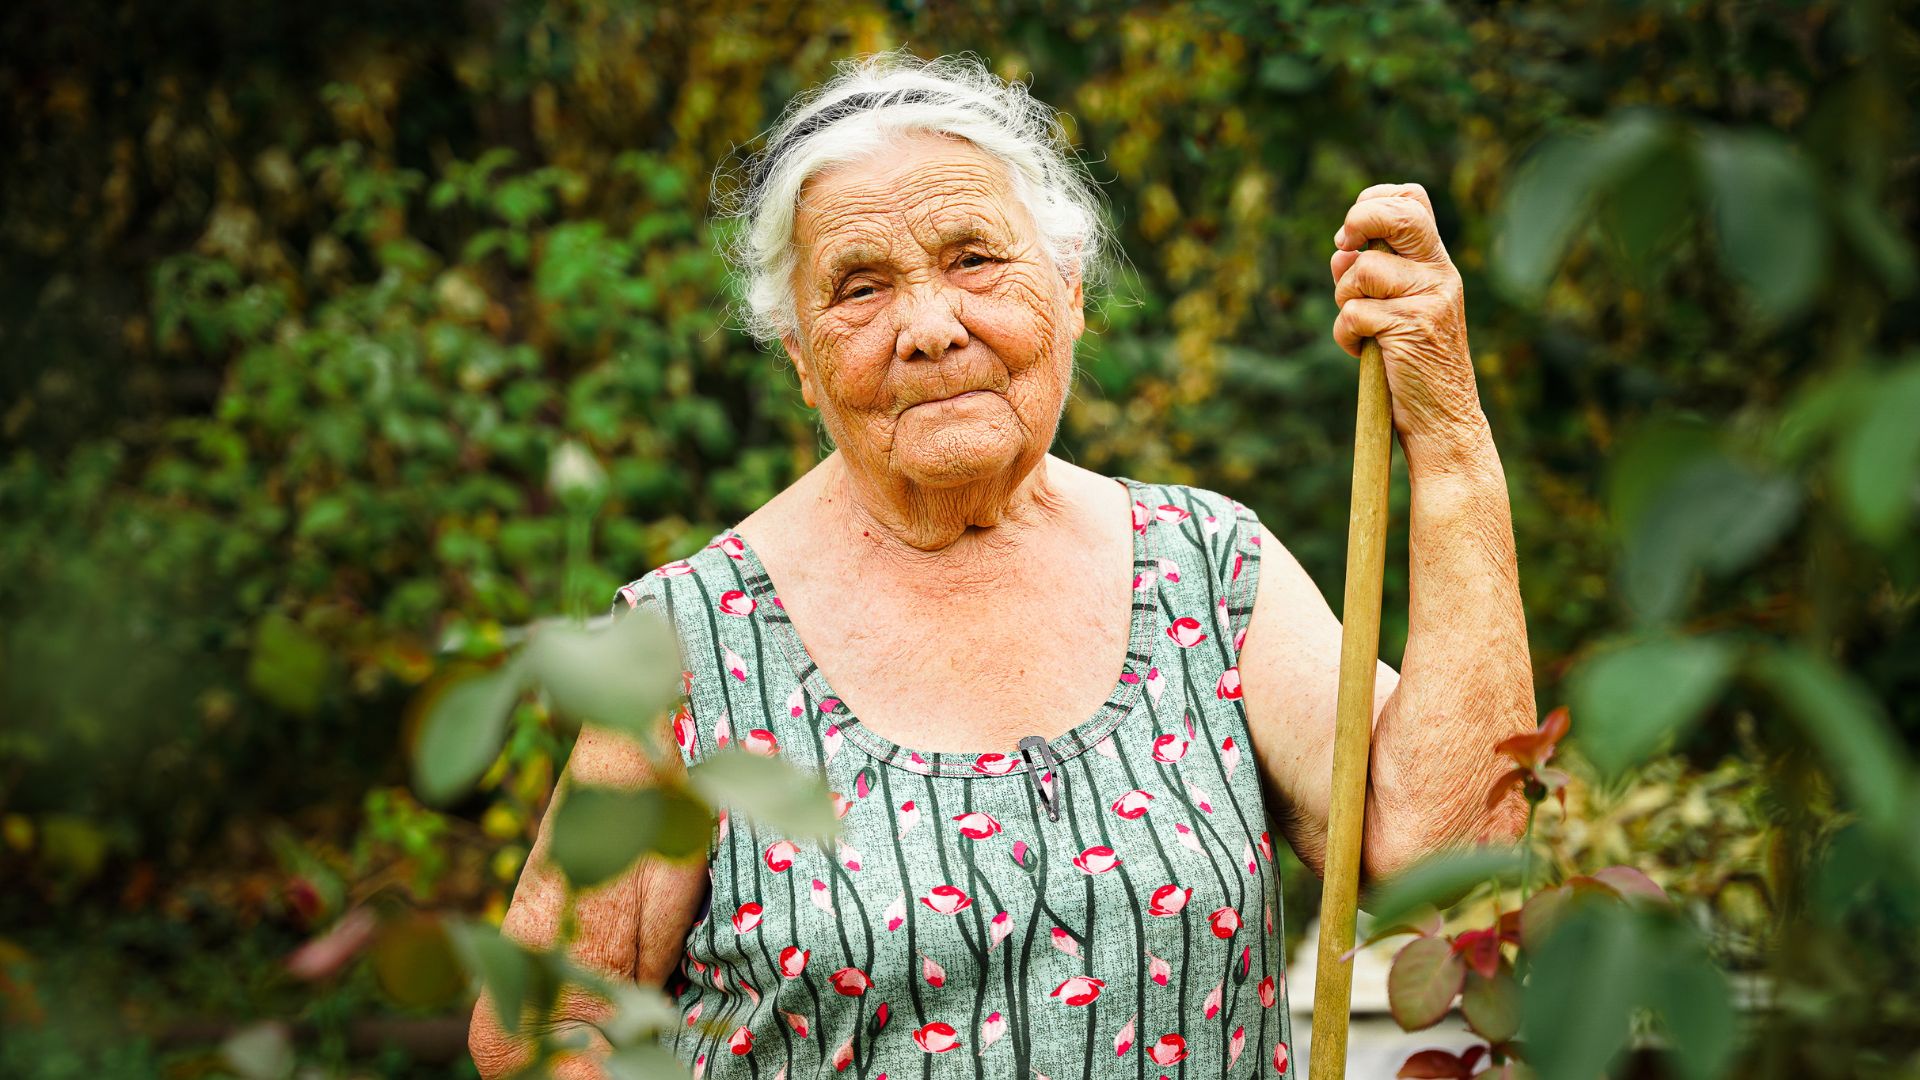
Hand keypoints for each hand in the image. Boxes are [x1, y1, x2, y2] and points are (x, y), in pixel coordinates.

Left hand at [1330, 182, 1488, 469]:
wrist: (1443, 419)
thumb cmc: (1412, 365)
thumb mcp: (1397, 310)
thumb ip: (1373, 276)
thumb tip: (1341, 250)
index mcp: (1435, 264)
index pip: (1413, 200)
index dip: (1374, 200)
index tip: (1352, 233)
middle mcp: (1439, 274)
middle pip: (1398, 214)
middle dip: (1359, 221)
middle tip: (1344, 246)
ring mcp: (1429, 299)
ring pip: (1362, 270)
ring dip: (1344, 299)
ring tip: (1361, 328)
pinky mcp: (1412, 327)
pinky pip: (1354, 312)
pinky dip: (1345, 334)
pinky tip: (1361, 351)